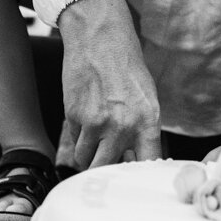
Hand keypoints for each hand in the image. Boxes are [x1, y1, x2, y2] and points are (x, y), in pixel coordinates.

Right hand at [55, 0, 162, 168]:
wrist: (98, 36)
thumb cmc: (125, 64)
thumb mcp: (146, 96)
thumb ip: (142, 129)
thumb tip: (135, 159)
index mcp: (147, 120)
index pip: (147, 164)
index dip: (139, 177)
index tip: (135, 183)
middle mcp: (122, 125)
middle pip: (109, 168)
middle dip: (107, 168)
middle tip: (107, 163)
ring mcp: (95, 123)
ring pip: (86, 160)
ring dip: (89, 156)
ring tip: (96, 139)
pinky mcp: (74, 116)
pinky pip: (74, 142)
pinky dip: (78, 139)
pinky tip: (86, 120)